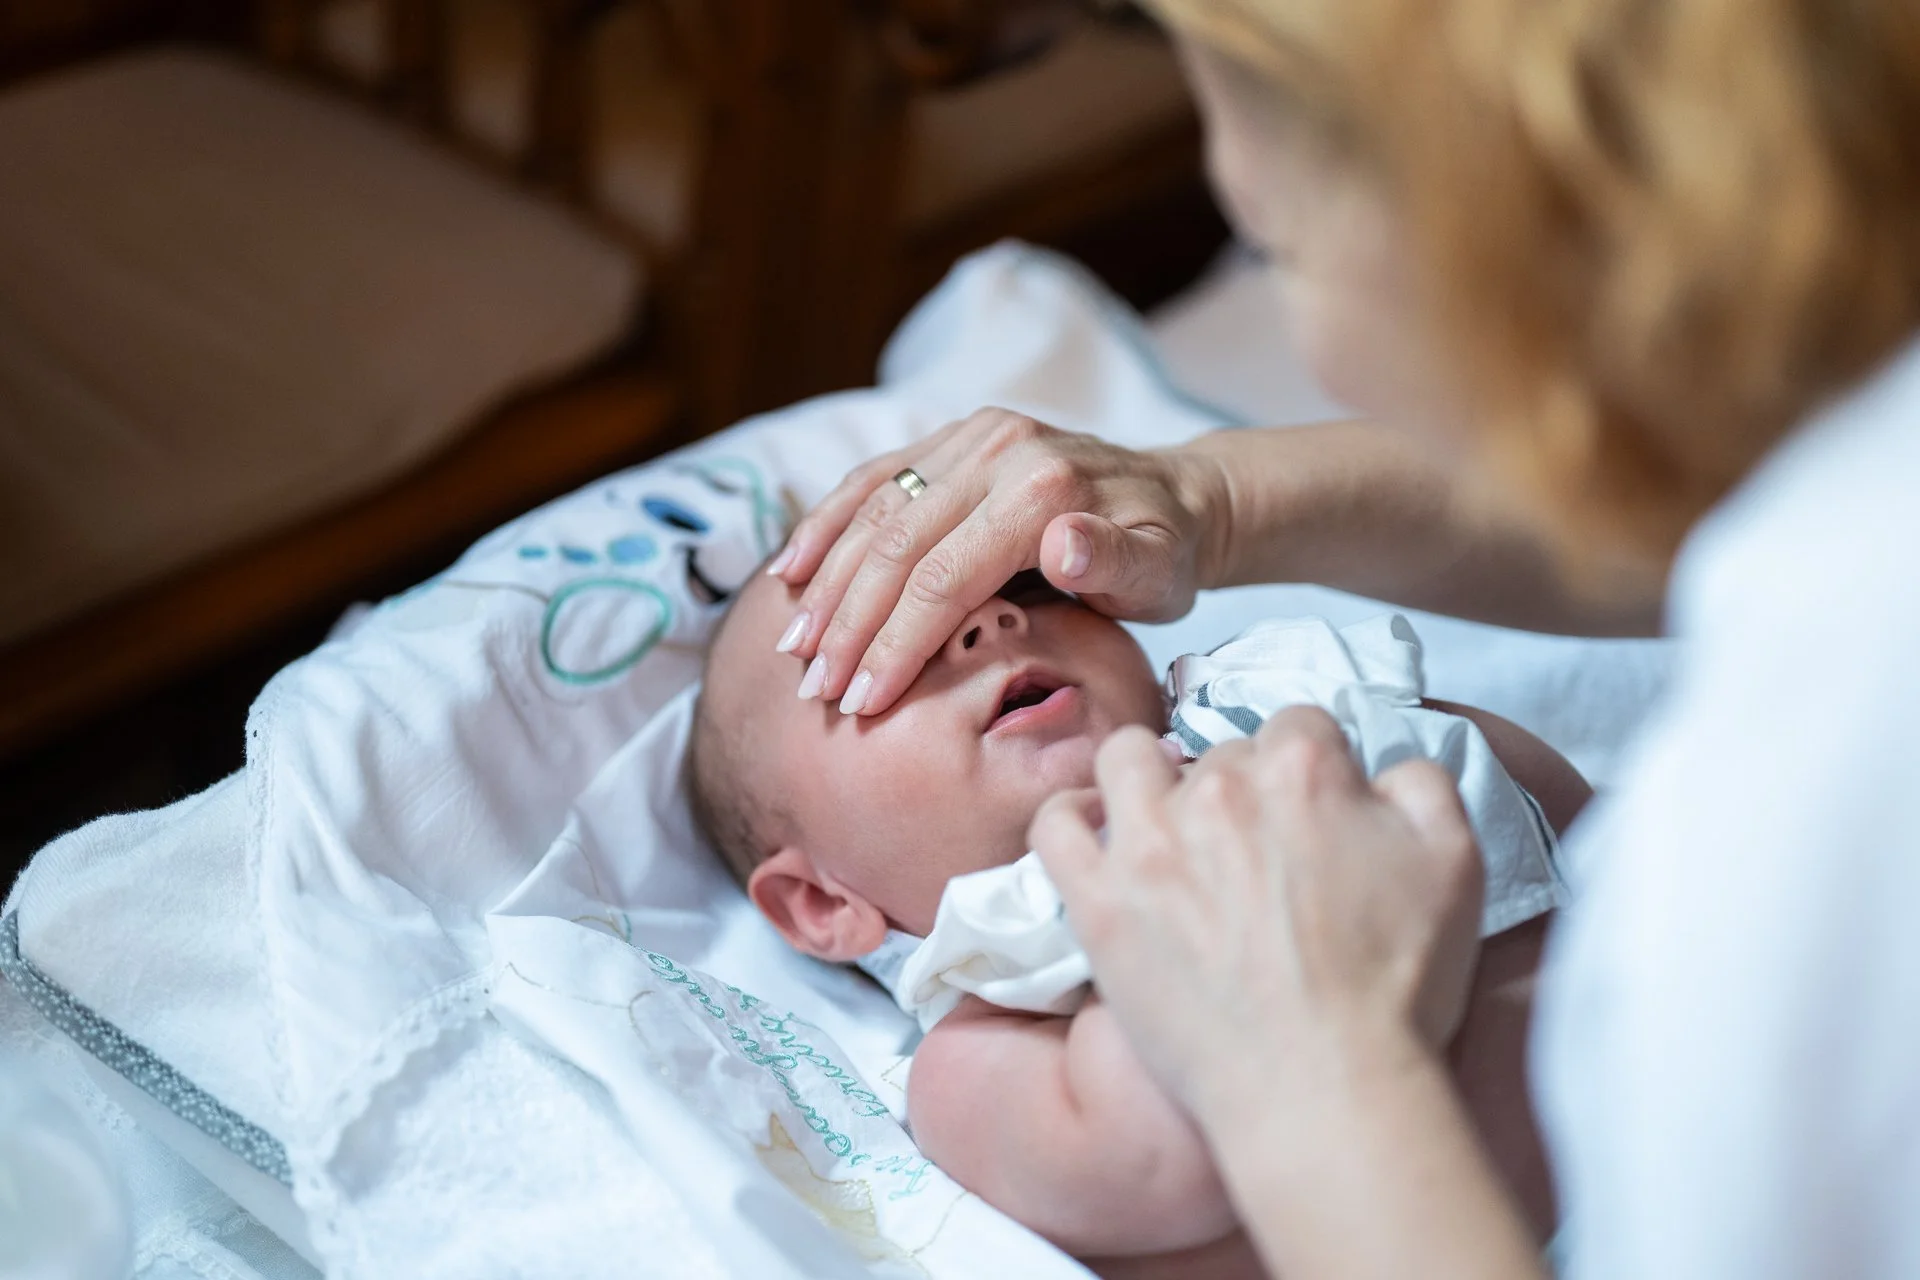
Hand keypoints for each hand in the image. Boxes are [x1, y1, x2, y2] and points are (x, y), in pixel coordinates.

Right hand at [768, 407, 1227, 713]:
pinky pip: (874, 478)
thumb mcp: (1159, 571)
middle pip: (898, 545)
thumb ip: (1114, 560)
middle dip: (848, 623)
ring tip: (793, 645)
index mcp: (1043, 487)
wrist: (1178, 496)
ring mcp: (971, 437)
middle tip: (813, 688)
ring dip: (826, 580)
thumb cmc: (1164, 554)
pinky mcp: (953, 438)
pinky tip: (789, 570)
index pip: (945, 576)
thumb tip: (1064, 543)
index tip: (862, 702)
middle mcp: (999, 449)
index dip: (896, 643)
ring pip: (874, 509)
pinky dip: (827, 524)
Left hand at [1030, 710, 1485, 1126]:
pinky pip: (1055, 825)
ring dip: (1148, 776)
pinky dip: (1073, 818)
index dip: (1313, 768)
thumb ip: (1420, 783)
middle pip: (1222, 753)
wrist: (1323, 1086)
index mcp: (1302, 769)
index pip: (1299, 725)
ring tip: (1167, 819)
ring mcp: (1147, 843)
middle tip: (1258, 855)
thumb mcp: (1455, 861)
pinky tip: (1097, 836)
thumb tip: (1380, 765)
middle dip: (1242, 791)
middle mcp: (1217, 788)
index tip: (1313, 816)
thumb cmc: (1396, 985)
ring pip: (1127, 760)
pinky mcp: (1099, 901)